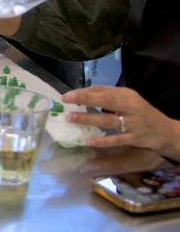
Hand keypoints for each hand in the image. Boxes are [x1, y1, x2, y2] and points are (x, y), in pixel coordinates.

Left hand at [64, 86, 179, 159]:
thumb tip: (81, 94)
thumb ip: (107, 96)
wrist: (164, 130)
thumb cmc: (140, 113)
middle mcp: (131, 107)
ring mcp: (133, 123)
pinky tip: (89, 140)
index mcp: (127, 96)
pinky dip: (103, 140)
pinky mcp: (134, 138)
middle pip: (107, 100)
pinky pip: (117, 139)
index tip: (68, 95)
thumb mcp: (127, 100)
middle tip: (67, 99)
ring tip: (71, 118)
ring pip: (109, 120)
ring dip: (89, 119)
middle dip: (86, 99)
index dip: (85, 92)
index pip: (104, 90)